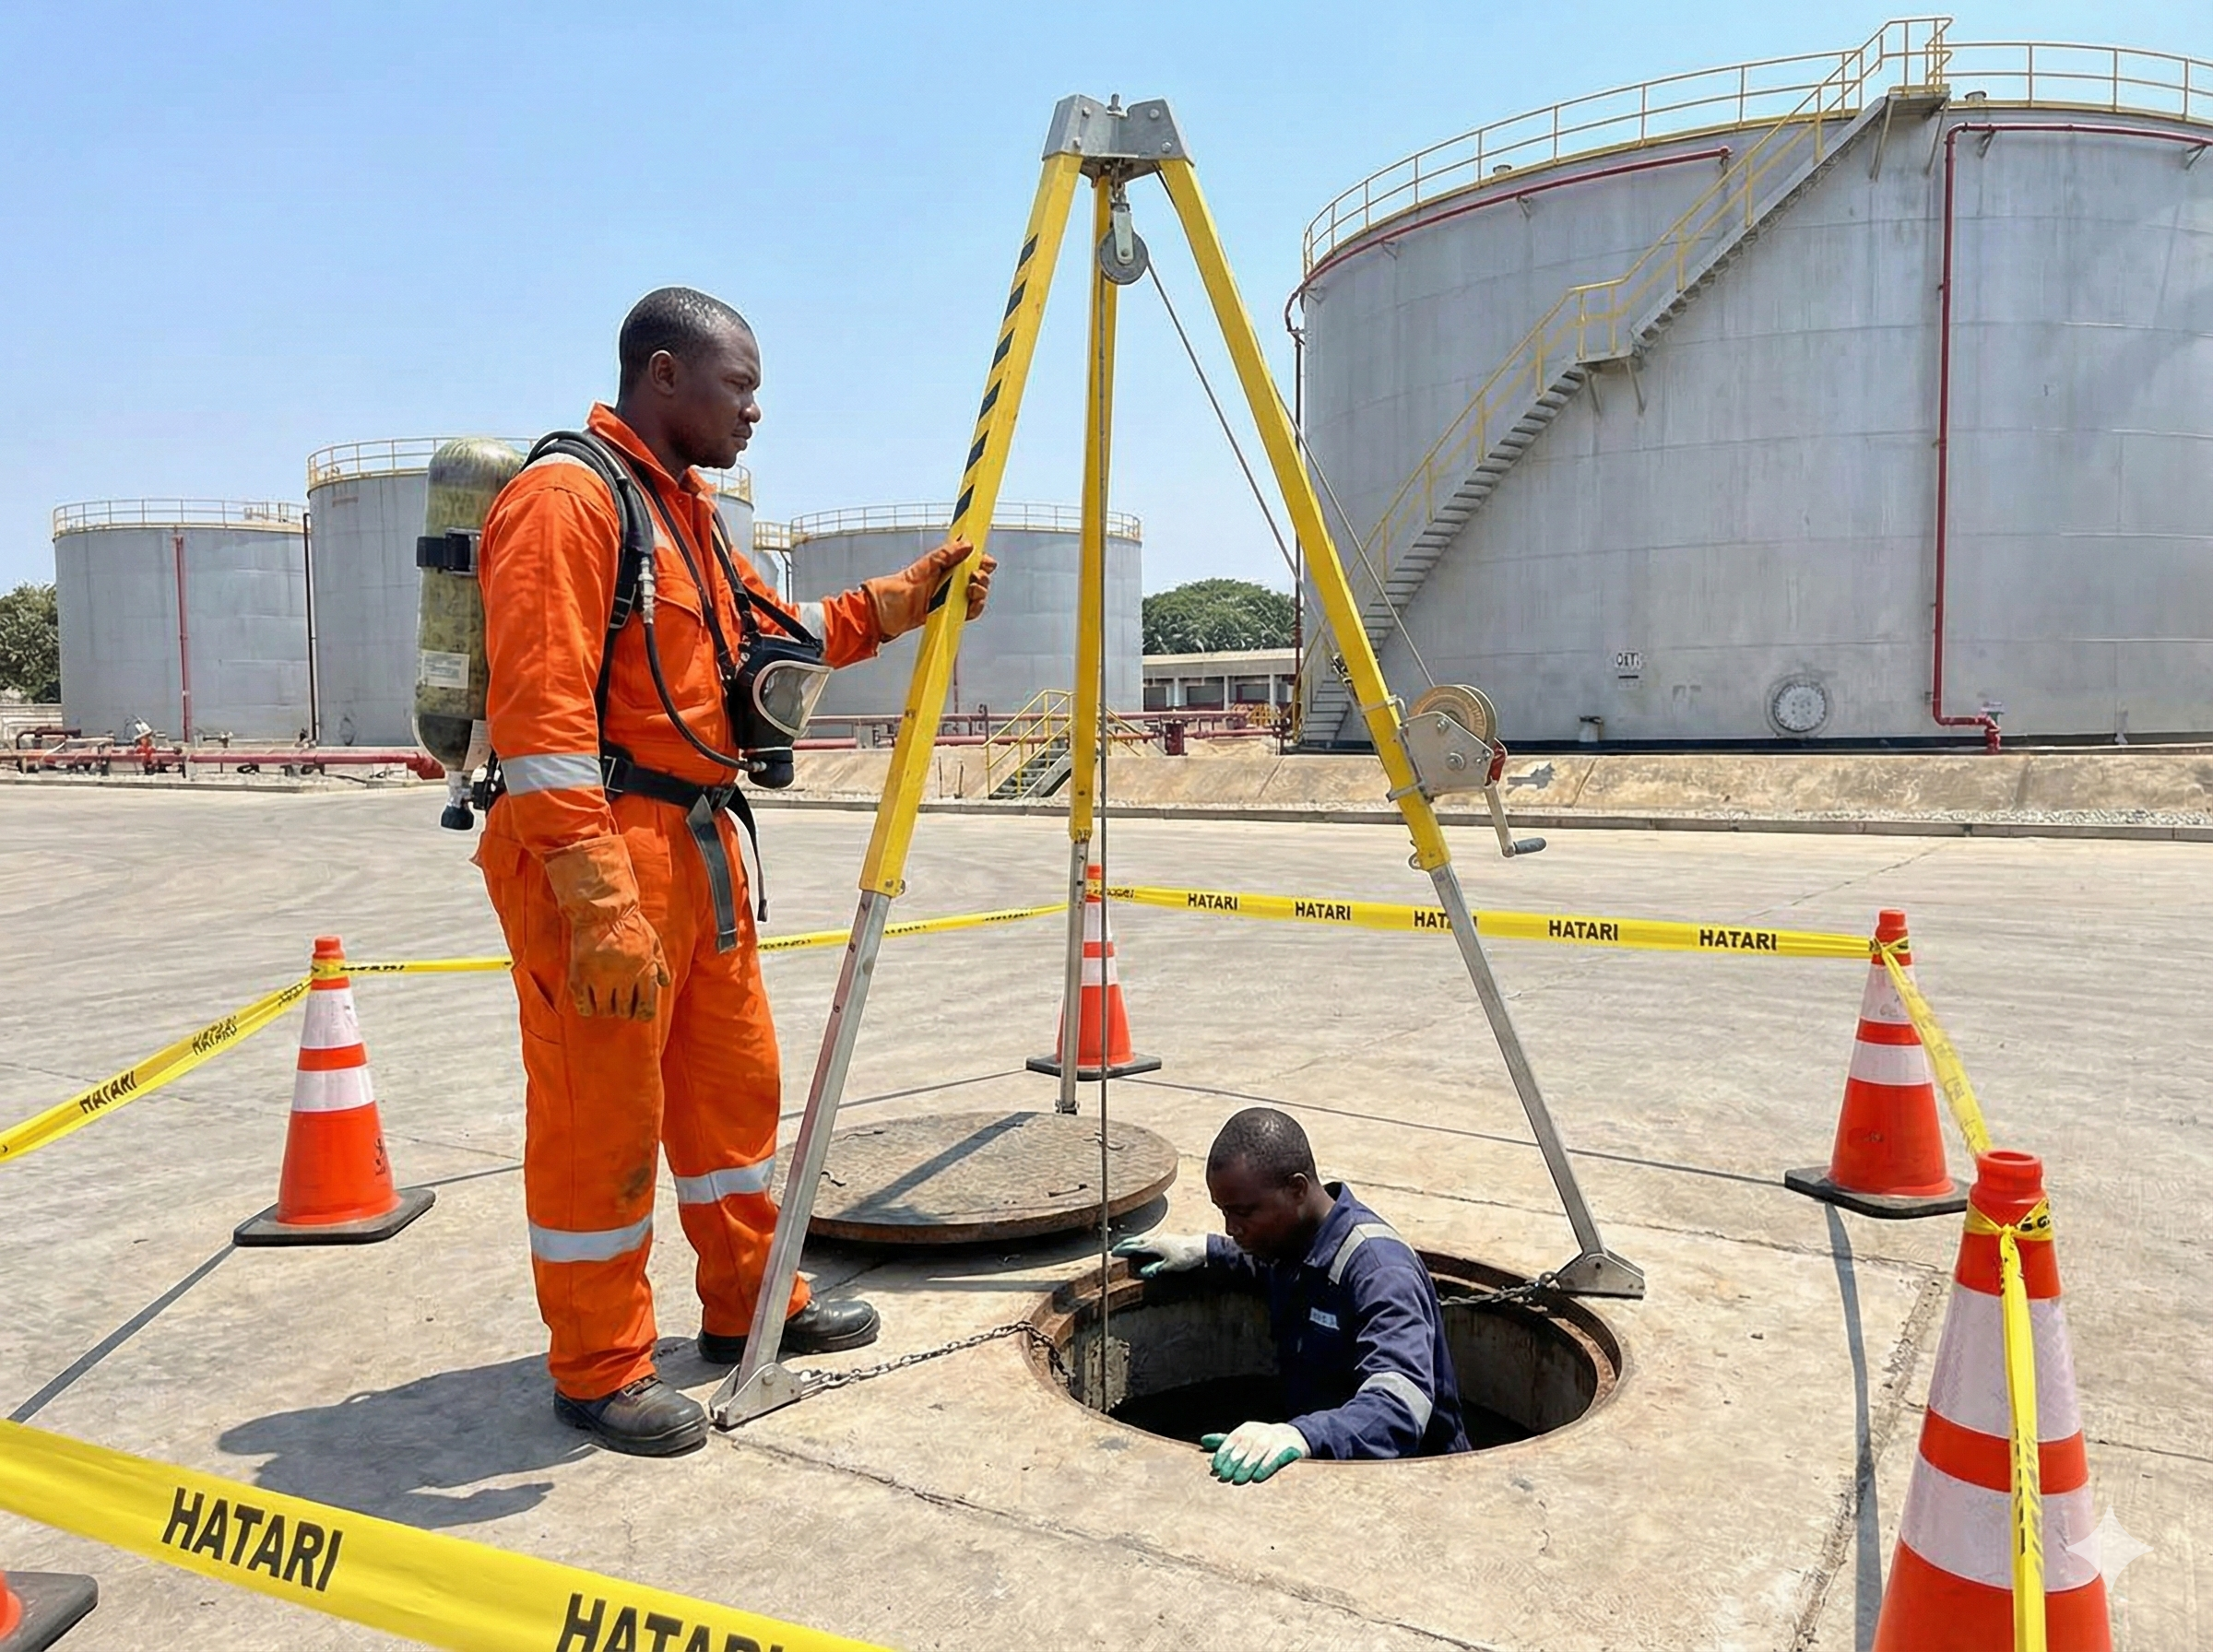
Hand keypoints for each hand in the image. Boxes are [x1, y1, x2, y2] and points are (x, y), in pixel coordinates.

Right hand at [542, 836, 670, 1020]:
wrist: (603, 910)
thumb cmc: (631, 925)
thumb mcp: (653, 942)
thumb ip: (660, 964)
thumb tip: (664, 983)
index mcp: (644, 972)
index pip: (646, 1009)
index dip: (642, 1015)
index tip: (636, 1012)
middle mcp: (624, 978)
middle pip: (624, 1011)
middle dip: (623, 1011)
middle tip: (618, 1005)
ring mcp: (600, 978)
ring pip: (604, 1011)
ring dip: (605, 1009)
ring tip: (604, 1001)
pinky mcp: (581, 976)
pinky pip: (584, 1005)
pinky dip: (587, 1008)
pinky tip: (589, 1002)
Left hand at [863, 538, 994, 639]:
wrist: (883, 614)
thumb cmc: (895, 590)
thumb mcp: (922, 567)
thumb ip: (945, 554)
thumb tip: (968, 544)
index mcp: (943, 566)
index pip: (970, 559)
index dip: (981, 560)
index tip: (985, 561)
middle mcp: (948, 581)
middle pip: (977, 577)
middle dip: (982, 576)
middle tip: (974, 577)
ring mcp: (949, 598)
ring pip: (976, 595)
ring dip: (980, 592)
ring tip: (971, 590)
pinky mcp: (948, 614)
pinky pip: (969, 612)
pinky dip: (974, 609)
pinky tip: (970, 606)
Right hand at [1111, 1233, 1206, 1277]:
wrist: (1200, 1247)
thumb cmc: (1185, 1257)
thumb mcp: (1169, 1267)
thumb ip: (1155, 1269)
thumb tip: (1142, 1272)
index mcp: (1154, 1245)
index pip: (1134, 1247)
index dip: (1123, 1249)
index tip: (1114, 1252)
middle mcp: (1156, 1239)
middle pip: (1137, 1240)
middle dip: (1125, 1244)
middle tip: (1116, 1248)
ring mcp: (1161, 1237)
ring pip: (1143, 1238)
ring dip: (1133, 1242)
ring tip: (1127, 1245)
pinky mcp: (1167, 1237)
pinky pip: (1149, 1238)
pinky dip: (1142, 1241)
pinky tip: (1144, 1245)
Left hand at [1200, 1420, 1307, 1484]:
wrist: (1293, 1439)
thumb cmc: (1262, 1442)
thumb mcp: (1244, 1439)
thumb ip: (1224, 1441)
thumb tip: (1203, 1440)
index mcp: (1246, 1430)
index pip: (1232, 1440)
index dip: (1223, 1454)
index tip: (1216, 1468)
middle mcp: (1259, 1432)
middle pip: (1244, 1446)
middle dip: (1233, 1462)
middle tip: (1225, 1477)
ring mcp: (1274, 1439)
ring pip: (1258, 1451)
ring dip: (1247, 1466)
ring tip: (1238, 1480)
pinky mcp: (1287, 1448)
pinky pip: (1275, 1457)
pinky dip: (1265, 1467)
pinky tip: (1257, 1477)